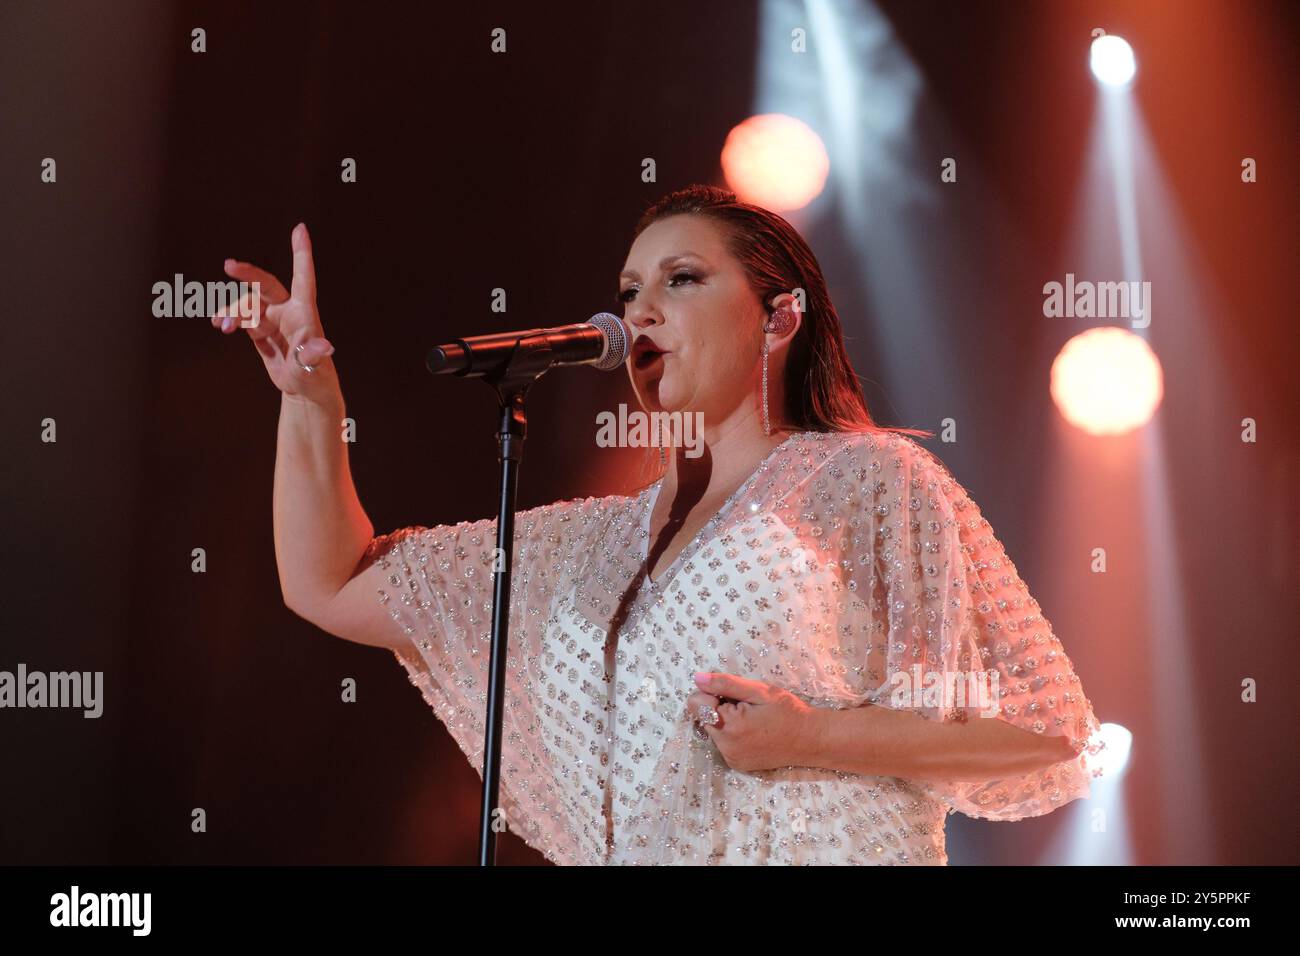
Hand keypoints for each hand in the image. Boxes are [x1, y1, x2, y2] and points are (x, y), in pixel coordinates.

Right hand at [210, 223, 338, 404]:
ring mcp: (273, 320)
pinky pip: (243, 319)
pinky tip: (221, 326)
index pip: (303, 277)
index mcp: (304, 313)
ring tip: (221, 324)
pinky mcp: (261, 332)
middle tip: (229, 266)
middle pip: (266, 285)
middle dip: (248, 274)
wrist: (305, 392)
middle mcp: (288, 311)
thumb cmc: (316, 378)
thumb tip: (324, 347)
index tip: (300, 229)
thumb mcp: (314, 368)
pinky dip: (230, 320)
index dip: (302, 253)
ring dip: (233, 311)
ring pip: (248, 306)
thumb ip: (313, 355)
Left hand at [688, 672, 822, 772]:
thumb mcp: (759, 690)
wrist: (811, 739)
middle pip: (703, 717)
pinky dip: (731, 734)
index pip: (696, 703)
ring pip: (712, 729)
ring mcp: (731, 758)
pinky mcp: (737, 764)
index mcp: (730, 727)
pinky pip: (723, 742)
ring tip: (752, 719)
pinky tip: (752, 731)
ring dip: (725, 720)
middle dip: (719, 707)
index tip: (735, 696)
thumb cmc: (788, 711)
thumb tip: (697, 679)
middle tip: (747, 707)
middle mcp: (726, 747)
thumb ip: (726, 684)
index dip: (713, 694)